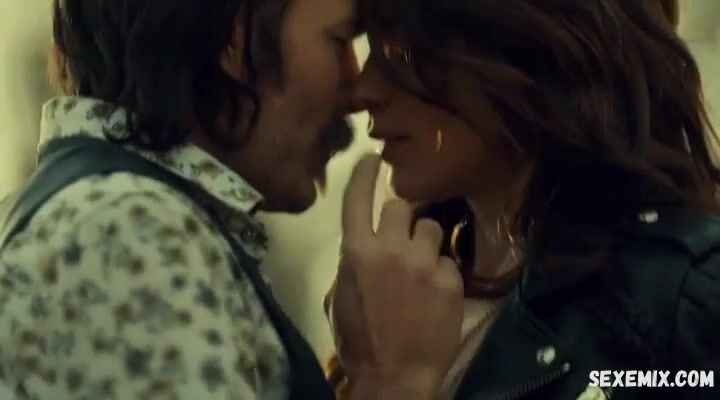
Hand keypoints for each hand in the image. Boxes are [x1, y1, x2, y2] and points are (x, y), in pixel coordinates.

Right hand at [329, 154, 463, 394]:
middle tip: (401, 244)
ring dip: (425, 244)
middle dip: (400, 221)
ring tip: (422, 271)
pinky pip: (448, 261)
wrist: (395, 376)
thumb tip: (364, 246)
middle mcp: (390, 249)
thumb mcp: (339, 298)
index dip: (364, 174)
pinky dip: (442, 275)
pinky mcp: (450, 280)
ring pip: (430, 229)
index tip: (372, 158)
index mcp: (356, 252)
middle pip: (400, 207)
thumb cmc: (358, 340)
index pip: (359, 199)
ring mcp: (424, 263)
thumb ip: (352, 263)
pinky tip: (436, 297)